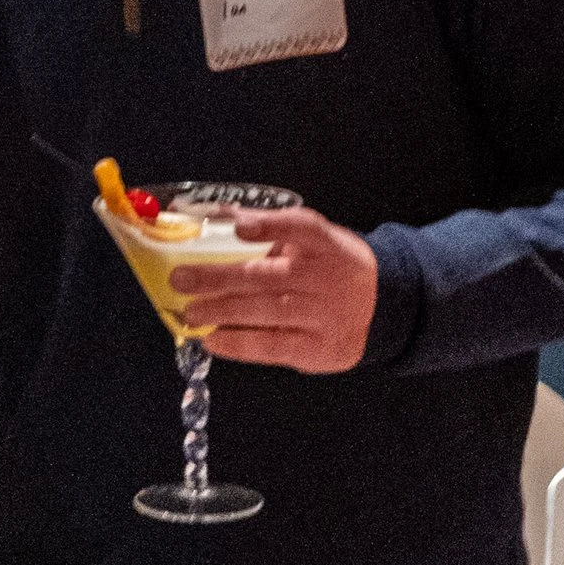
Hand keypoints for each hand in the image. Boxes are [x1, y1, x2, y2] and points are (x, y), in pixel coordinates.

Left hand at [171, 208, 380, 374]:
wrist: (383, 306)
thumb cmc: (332, 268)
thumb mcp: (314, 242)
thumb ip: (271, 230)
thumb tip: (215, 216)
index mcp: (326, 244)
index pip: (302, 227)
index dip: (270, 225)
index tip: (239, 226)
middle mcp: (326, 277)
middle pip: (268, 276)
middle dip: (218, 277)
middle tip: (180, 279)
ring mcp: (324, 314)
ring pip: (266, 312)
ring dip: (221, 312)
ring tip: (190, 313)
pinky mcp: (319, 348)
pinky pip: (273, 346)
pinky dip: (239, 343)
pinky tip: (213, 339)